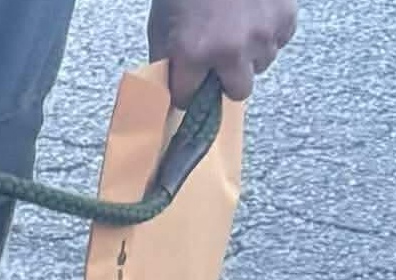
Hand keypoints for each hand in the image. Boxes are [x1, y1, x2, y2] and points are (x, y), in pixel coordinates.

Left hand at [148, 0, 297, 103]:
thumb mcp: (161, 25)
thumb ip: (167, 59)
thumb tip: (170, 87)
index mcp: (193, 53)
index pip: (187, 97)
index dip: (186, 90)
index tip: (188, 85)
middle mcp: (231, 50)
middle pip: (238, 91)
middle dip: (228, 80)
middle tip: (221, 62)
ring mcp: (262, 34)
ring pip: (262, 64)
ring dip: (251, 54)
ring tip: (240, 28)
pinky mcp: (286, 16)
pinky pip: (281, 40)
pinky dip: (270, 33)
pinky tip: (256, 15)